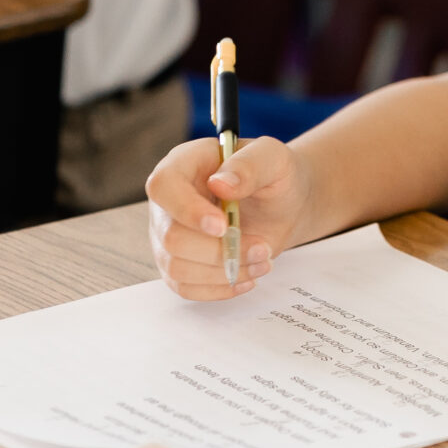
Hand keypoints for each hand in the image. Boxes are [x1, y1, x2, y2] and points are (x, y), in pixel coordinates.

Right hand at [145, 134, 313, 300]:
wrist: (284, 205)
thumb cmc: (276, 176)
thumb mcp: (274, 159)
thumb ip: (249, 165)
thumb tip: (219, 183)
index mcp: (184, 164)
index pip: (164, 186)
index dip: (188, 210)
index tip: (223, 226)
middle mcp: (168, 201)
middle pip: (171, 237)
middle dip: (219, 250)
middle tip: (262, 247)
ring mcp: (168, 234)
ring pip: (177, 267)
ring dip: (224, 271)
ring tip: (262, 260)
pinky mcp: (178, 262)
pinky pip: (185, 287)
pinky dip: (219, 288)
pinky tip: (247, 276)